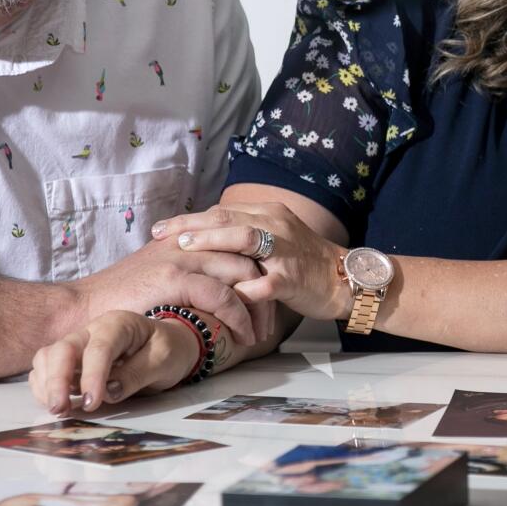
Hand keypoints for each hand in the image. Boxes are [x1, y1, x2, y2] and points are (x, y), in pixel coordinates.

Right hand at [28, 311, 200, 414]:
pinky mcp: (70, 361)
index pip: (99, 348)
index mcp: (118, 324)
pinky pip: (45, 369)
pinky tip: (54, 403)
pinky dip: (43, 386)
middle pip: (63, 348)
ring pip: (48, 357)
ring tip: (57, 410)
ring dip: (46, 384)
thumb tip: (108, 392)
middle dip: (58, 380)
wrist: (167, 346)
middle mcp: (92, 330)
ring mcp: (78, 344)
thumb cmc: (168, 350)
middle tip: (60, 409)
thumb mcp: (164, 360)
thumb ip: (137, 374)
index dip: (92, 375)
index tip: (92, 403)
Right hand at [69, 236, 262, 345]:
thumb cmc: (117, 299)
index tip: (266, 297)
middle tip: (270, 320)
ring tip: (260, 333)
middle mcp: (188, 241)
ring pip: (242, 273)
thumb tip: (211, 290)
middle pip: (247, 255)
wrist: (82, 306)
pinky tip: (243, 335)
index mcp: (185, 237)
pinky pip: (223, 295)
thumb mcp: (155, 275)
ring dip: (258, 305)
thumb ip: (184, 273)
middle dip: (266, 287)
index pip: (236, 243)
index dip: (257, 270)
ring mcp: (182, 257)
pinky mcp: (175, 278)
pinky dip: (239, 317)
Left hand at [150, 201, 348, 321]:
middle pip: (226, 218)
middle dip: (190, 225)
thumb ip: (246, 235)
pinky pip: (263, 283)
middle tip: (160, 233)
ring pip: (243, 238)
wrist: (346, 279)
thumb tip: (208, 237)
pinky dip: (240, 288)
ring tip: (183, 249)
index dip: (190, 219)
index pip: (222, 211)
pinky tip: (217, 294)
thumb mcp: (276, 238)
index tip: (163, 227)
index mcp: (269, 214)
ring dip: (211, 241)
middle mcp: (276, 225)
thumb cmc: (306, 263)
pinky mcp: (292, 278)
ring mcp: (285, 251)